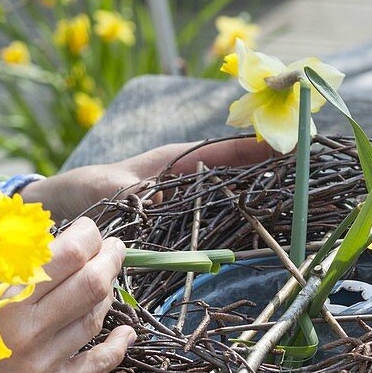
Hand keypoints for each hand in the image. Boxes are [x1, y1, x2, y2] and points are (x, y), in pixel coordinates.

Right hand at [0, 218, 134, 372]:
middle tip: (112, 247)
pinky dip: (117, 346)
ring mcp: (41, 366)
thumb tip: (50, 235)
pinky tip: (126, 331)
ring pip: (94, 319)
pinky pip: (96, 366)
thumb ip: (6, 265)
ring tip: (106, 277)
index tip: (90, 229)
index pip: (66, 257)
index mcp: (3, 301)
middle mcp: (27, 333)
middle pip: (91, 284)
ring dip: (108, 293)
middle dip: (109, 258)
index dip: (88, 236)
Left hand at [20, 137, 274, 221]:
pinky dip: (236, 217)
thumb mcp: (109, 189)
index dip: (256, 147)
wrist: (65, 207)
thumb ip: (134, 196)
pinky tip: (258, 226)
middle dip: (268, 165)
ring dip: (258, 193)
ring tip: (294, 193)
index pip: (224, 149)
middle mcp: (185, 176)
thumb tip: (156, 203)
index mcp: (174, 160)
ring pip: (229, 193)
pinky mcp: (179, 219)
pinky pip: (213, 217)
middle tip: (306, 168)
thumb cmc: (86, 189)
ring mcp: (184, 198)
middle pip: (236, 169)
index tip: (288, 146)